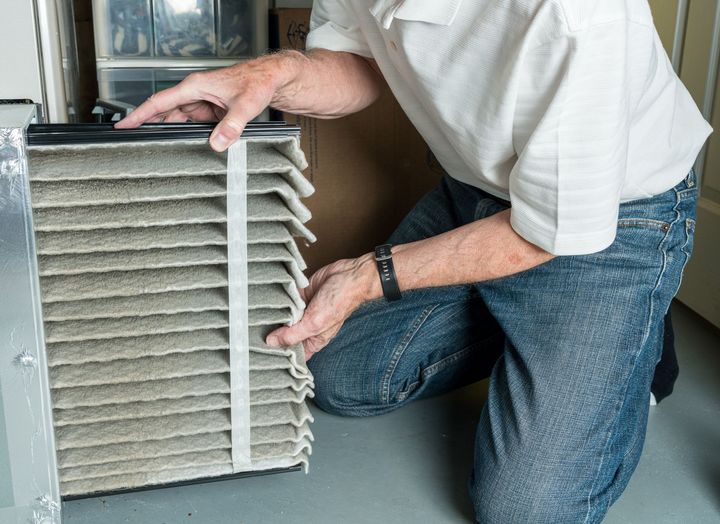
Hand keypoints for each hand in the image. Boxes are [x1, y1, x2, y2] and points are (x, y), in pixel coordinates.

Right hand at [115, 58, 286, 151]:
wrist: (272, 79)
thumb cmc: (258, 82)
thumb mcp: (245, 105)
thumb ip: (231, 126)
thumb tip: (217, 143)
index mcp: (195, 87)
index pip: (160, 102)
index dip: (139, 114)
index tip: (123, 125)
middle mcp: (195, 94)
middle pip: (165, 113)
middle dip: (150, 128)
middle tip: (134, 145)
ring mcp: (202, 103)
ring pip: (178, 121)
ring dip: (169, 134)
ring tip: (156, 151)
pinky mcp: (211, 112)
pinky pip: (192, 125)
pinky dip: (187, 135)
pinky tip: (183, 147)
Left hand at [266, 254, 380, 360]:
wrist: (348, 275)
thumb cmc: (340, 302)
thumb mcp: (314, 323)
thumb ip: (292, 334)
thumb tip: (271, 342)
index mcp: (312, 340)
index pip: (292, 353)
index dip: (279, 355)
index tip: (262, 353)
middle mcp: (306, 327)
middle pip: (283, 335)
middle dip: (271, 334)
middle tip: (254, 334)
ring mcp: (302, 311)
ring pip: (281, 317)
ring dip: (272, 315)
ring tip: (256, 317)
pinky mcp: (299, 295)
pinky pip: (283, 300)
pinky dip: (277, 300)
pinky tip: (267, 301)